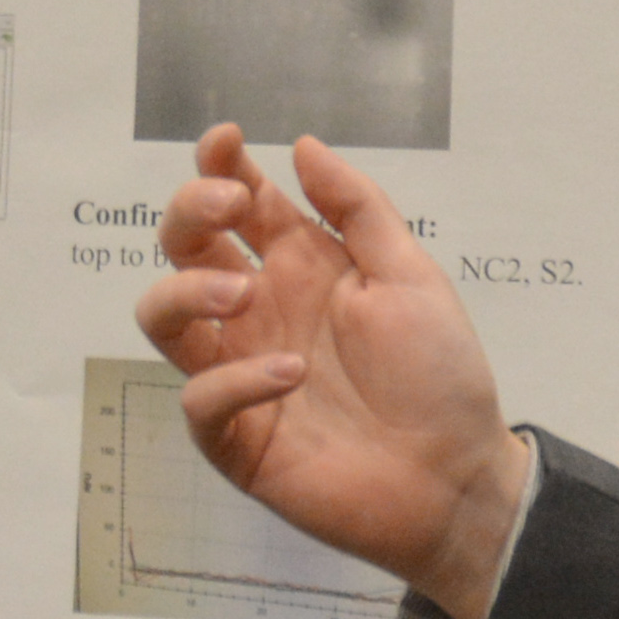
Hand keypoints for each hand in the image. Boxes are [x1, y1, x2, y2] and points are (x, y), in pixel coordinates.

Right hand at [134, 122, 531, 618]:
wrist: (458, 478)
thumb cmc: (439, 377)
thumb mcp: (412, 277)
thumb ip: (358, 209)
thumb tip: (302, 144)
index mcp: (299, 267)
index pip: (238, 204)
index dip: (219, 165)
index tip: (225, 140)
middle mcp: (258, 311)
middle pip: (183, 246)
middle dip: (190, 211)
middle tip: (230, 207)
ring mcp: (238, 372)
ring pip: (161, 316)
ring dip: (186, 290)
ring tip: (242, 294)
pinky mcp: (234, 437)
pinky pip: (199, 398)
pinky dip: (232, 379)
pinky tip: (289, 374)